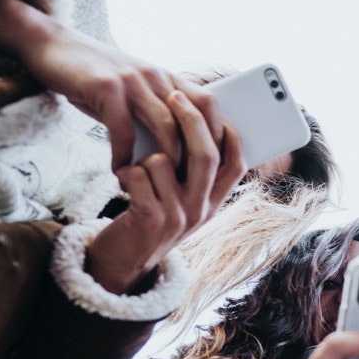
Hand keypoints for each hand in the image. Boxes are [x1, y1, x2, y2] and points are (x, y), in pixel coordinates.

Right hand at [0, 0, 224, 168]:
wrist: (52, 46)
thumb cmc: (94, 76)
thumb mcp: (132, 90)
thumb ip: (154, 113)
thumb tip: (173, 153)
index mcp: (167, 77)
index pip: (208, 104)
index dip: (218, 134)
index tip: (216, 165)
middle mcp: (157, 76)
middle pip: (194, 118)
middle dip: (197, 155)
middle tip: (191, 186)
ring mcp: (133, 81)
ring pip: (165, 126)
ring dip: (164, 161)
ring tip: (158, 185)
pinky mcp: (107, 88)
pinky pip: (123, 130)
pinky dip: (124, 156)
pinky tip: (119, 172)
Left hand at [85, 90, 244, 293]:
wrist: (121, 263)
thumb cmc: (148, 220)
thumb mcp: (181, 202)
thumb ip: (193, 174)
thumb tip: (198, 125)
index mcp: (213, 204)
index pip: (236, 163)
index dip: (229, 132)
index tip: (215, 106)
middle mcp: (201, 211)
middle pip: (206, 154)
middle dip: (189, 119)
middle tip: (173, 95)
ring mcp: (178, 217)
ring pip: (164, 160)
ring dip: (143, 158)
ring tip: (136, 172)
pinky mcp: (150, 219)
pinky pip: (138, 174)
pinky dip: (125, 172)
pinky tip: (122, 184)